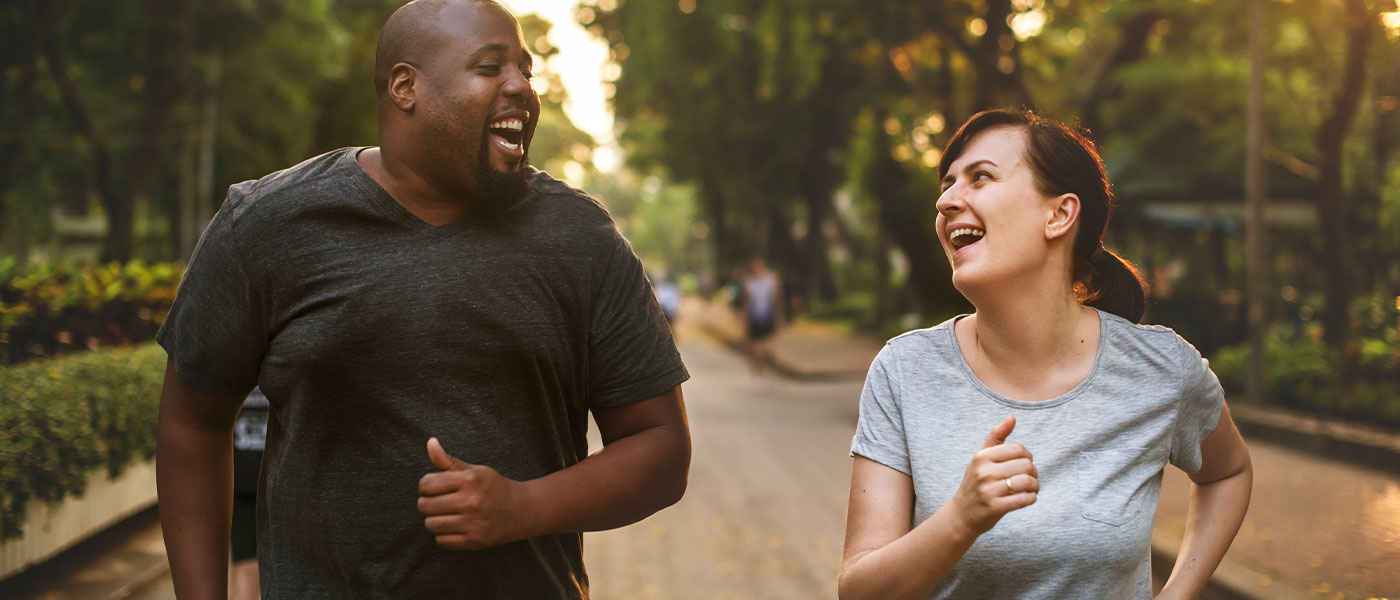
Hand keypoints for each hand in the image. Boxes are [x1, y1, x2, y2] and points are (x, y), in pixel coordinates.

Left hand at [417, 437, 538, 549]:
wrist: (522, 510)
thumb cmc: (493, 487)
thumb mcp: (474, 470)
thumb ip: (448, 460)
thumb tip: (430, 442)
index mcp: (470, 480)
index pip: (426, 484)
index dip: (426, 485)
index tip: (434, 486)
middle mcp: (471, 502)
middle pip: (425, 505)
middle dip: (427, 502)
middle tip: (438, 501)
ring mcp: (473, 524)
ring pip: (430, 524)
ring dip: (433, 519)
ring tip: (445, 514)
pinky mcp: (474, 541)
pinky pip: (441, 541)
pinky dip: (443, 534)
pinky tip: (454, 526)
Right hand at [950, 415, 1038, 536]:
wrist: (962, 514)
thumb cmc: (975, 482)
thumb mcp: (980, 458)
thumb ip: (996, 436)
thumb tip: (1012, 417)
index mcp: (981, 457)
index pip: (1018, 449)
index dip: (1027, 455)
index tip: (1024, 463)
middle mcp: (983, 472)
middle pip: (1025, 465)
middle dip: (1033, 472)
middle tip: (1030, 478)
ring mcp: (988, 491)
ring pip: (1027, 482)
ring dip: (1035, 485)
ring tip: (1032, 488)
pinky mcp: (995, 508)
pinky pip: (1025, 499)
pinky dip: (1031, 498)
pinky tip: (1028, 498)